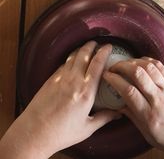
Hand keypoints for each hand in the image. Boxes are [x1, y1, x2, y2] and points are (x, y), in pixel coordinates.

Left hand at [0, 41, 119, 158]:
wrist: (33, 133)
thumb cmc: (61, 133)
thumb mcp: (87, 128)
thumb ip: (104, 118)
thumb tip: (118, 113)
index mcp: (86, 92)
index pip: (97, 65)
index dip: (104, 53)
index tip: (108, 46)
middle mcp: (73, 81)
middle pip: (83, 55)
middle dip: (90, 46)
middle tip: (96, 43)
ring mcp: (60, 79)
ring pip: (72, 57)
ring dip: (80, 50)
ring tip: (85, 48)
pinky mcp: (50, 81)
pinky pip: (62, 65)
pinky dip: (69, 60)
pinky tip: (71, 62)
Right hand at [103, 57, 163, 158]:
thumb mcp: (148, 135)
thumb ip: (133, 117)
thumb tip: (119, 106)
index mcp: (150, 115)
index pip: (128, 91)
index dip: (114, 80)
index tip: (106, 76)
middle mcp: (159, 99)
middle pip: (138, 74)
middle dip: (121, 66)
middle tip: (113, 67)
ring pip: (149, 67)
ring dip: (134, 61)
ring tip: (125, 63)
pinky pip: (161, 67)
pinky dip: (148, 61)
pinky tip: (141, 61)